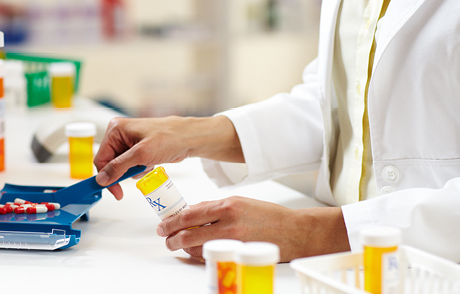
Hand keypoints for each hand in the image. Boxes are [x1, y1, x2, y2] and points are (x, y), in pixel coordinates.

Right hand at [94, 116, 242, 199]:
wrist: (189, 138)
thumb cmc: (169, 138)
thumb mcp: (141, 155)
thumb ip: (118, 167)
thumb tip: (102, 179)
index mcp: (115, 129)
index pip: (101, 158)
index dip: (106, 176)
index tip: (114, 191)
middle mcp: (120, 134)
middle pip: (110, 163)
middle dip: (124, 172)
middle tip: (137, 174)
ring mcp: (129, 141)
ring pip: (121, 166)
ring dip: (133, 171)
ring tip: (147, 164)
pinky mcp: (138, 148)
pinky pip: (131, 165)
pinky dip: (140, 169)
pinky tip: (151, 163)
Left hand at [155, 196, 349, 261]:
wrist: (295, 231)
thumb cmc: (269, 216)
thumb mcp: (240, 202)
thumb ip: (215, 207)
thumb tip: (193, 212)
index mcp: (228, 205)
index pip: (190, 214)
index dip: (172, 221)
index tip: (164, 225)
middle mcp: (229, 222)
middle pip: (189, 234)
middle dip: (172, 238)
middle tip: (167, 238)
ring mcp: (233, 241)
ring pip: (198, 248)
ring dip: (185, 247)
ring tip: (181, 244)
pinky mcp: (239, 254)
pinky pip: (212, 256)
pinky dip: (200, 254)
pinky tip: (197, 250)